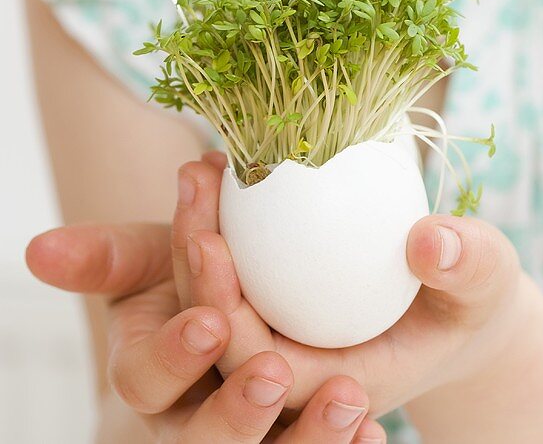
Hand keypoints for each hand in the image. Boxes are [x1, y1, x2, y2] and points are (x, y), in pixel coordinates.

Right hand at [25, 203, 385, 439]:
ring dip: (305, 439)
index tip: (211, 320)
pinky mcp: (285, 436)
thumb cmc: (198, 262)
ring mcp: (239, 431)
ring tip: (348, 397)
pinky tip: (373, 430)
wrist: (258, 281)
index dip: (174, 354)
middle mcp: (187, 418)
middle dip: (233, 414)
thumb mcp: (151, 254)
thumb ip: (107, 253)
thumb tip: (38, 249)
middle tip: (274, 373)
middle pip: (200, 443)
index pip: (147, 379)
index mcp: (147, 375)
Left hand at [173, 153, 531, 422]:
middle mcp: (295, 368)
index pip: (260, 367)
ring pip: (211, 302)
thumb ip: (468, 265)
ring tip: (199, 168)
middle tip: (195, 186)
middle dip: (193, 268)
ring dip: (195, 237)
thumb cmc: (474, 294)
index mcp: (338, 385)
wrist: (461, 297)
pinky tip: (218, 166)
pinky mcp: (272, 300)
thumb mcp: (486, 279)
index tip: (212, 243)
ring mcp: (279, 333)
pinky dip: (219, 221)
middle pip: (216, 337)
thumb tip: (429, 241)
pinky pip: (232, 271)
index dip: (224, 315)